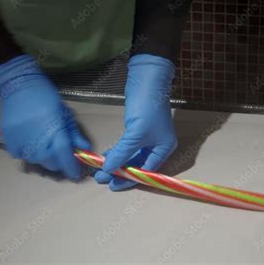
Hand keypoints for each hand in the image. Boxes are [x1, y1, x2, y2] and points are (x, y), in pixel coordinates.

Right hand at [0, 55, 90, 179]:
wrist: (18, 86)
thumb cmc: (46, 97)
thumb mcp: (65, 113)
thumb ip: (74, 133)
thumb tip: (84, 149)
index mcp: (54, 132)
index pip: (65, 157)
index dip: (72, 169)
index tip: (76, 174)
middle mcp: (37, 142)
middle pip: (51, 164)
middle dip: (58, 162)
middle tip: (60, 153)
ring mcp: (21, 144)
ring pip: (36, 161)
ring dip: (43, 157)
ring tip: (43, 143)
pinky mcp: (9, 143)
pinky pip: (20, 156)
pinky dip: (27, 152)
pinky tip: (29, 140)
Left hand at [94, 54, 177, 190]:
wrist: (147, 79)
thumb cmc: (147, 107)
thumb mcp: (135, 133)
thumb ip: (122, 152)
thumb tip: (108, 170)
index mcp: (164, 149)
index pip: (146, 171)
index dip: (129, 179)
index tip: (112, 185)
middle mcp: (157, 146)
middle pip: (138, 165)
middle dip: (120, 172)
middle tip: (101, 178)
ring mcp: (147, 137)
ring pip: (130, 156)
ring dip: (116, 162)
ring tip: (99, 170)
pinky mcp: (137, 129)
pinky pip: (127, 146)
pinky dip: (117, 151)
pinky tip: (106, 156)